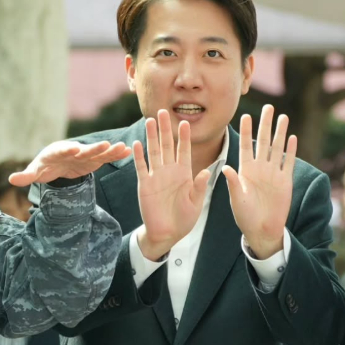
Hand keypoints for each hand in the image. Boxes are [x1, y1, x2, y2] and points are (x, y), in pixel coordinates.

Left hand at [9, 140, 131, 185]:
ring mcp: (85, 155)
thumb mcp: (35, 171)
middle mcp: (74, 150)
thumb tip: (12, 179)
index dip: (69, 150)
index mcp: (58, 152)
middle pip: (85, 149)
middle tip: (105, 145)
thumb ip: (26, 175)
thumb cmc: (44, 166)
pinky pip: (106, 157)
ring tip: (122, 147)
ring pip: (98, 152)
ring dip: (110, 150)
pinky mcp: (94, 160)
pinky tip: (128, 151)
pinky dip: (115, 154)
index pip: (63, 150)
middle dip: (94, 148)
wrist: (57, 162)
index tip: (75, 149)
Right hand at [133, 110, 210, 260]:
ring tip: (150, 120)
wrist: (167, 234)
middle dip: (166, 128)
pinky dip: (139, 156)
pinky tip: (137, 143)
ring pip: (154, 152)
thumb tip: (206, 171)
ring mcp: (156, 176)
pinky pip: (141, 167)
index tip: (185, 122)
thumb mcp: (196, 203)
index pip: (184, 150)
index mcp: (184, 173)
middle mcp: (170, 171)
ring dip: (152, 136)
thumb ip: (199, 187)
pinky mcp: (144, 185)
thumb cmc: (184, 219)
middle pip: (167, 145)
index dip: (184, 137)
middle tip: (163, 111)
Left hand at [222, 105, 296, 259]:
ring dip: (280, 132)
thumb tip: (226, 167)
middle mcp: (260, 168)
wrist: (262, 230)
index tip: (245, 115)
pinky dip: (291, 150)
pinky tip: (292, 137)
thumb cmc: (245, 216)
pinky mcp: (285, 181)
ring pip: (277, 147)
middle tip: (269, 107)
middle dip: (266, 124)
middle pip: (263, 141)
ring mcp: (273, 173)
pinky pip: (288, 162)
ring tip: (283, 116)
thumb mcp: (236, 199)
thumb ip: (232, 183)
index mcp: (246, 170)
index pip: (246, 146)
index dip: (246, 131)